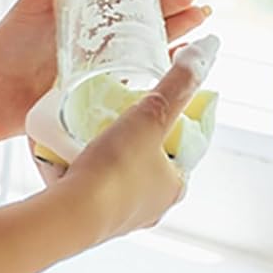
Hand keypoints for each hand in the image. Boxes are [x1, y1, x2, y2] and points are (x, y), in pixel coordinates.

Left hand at [0, 0, 212, 140]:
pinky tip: (187, 59)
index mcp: (90, 9)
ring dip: (180, 33)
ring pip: (153, 44)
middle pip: (150, 18)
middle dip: (178, 8)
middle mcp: (103, 35)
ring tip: (202, 21)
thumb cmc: (10, 44)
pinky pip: (145, 77)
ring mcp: (108, 64)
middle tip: (197, 2)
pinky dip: (167, 67)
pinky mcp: (108, 90)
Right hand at [59, 36, 218, 246]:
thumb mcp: (150, 116)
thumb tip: (205, 52)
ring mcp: (120, 216)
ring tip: (89, 127)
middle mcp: (153, 206)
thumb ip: (176, 85)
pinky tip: (68, 154)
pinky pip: (89, 186)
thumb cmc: (115, 171)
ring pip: (117, 173)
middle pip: (147, 157)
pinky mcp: (90, 220)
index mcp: (176, 185)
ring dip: (105, 151)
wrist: (66, 217)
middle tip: (116, 109)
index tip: (153, 100)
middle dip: (133, 134)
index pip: (182, 143)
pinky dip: (82, 169)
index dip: (171, 118)